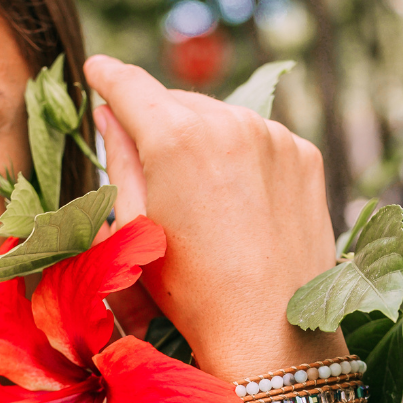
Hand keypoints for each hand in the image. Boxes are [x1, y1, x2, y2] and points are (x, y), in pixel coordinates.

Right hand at [85, 55, 339, 380]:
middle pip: (178, 102)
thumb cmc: (190, 288)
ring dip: (204, 138)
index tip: (97, 71)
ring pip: (222, 119)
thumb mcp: (137, 225)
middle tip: (150, 159)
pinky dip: (243, 156)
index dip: (108, 77)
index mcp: (176, 137)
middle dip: (159, 120)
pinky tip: (239, 200)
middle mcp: (231, 122)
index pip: (130, 85)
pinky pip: (261, 139)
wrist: (269, 332)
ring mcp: (275, 136)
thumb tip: (110, 113)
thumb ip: (120, 158)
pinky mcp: (305, 155)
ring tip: (201, 194)